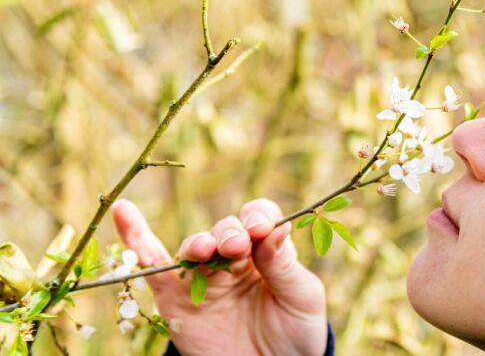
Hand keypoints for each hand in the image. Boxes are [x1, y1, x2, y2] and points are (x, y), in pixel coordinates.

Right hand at [111, 198, 327, 355]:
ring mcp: (203, 279)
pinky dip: (136, 240)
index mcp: (266, 252)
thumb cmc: (295, 332)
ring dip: (199, 244)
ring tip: (207, 249)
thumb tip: (277, 228)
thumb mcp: (302, 298)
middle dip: (230, 233)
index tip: (262, 229)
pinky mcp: (176, 301)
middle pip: (225, 230)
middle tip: (236, 245)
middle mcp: (233, 259)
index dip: (259, 217)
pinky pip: (152, 268)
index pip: (260, 218)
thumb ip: (285, 265)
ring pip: (193, 248)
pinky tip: (124, 211)